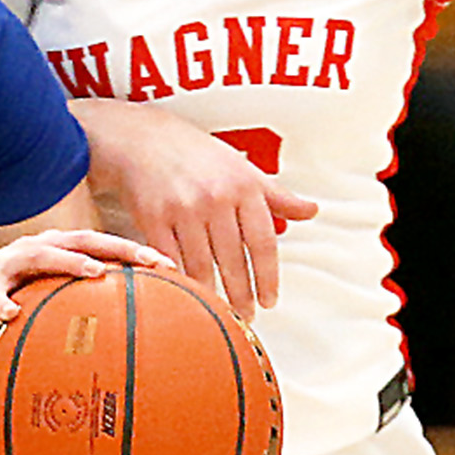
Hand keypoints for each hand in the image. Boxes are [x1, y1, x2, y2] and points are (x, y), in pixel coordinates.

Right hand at [0, 229, 168, 346]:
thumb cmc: (3, 304)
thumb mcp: (43, 301)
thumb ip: (76, 304)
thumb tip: (123, 327)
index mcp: (53, 251)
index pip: (101, 246)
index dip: (136, 251)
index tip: (173, 266)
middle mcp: (33, 250)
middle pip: (82, 241)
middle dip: (118, 249)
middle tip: (152, 262)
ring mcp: (6, 265)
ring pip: (41, 257)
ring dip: (68, 262)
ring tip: (96, 272)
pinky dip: (3, 303)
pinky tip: (13, 314)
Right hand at [87, 103, 318, 317]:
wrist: (143, 139)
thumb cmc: (196, 154)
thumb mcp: (242, 168)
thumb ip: (276, 195)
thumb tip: (311, 211)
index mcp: (242, 186)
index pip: (263, 242)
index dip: (268, 277)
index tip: (270, 300)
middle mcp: (214, 198)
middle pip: (234, 259)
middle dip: (242, 293)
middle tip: (247, 315)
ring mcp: (182, 209)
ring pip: (202, 264)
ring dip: (212, 292)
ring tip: (220, 309)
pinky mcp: (153, 218)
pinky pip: (171, 258)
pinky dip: (181, 279)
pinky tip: (189, 292)